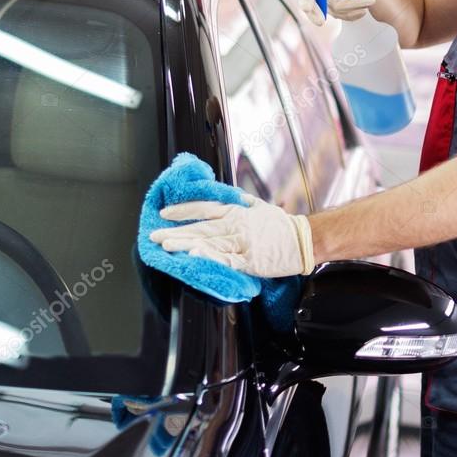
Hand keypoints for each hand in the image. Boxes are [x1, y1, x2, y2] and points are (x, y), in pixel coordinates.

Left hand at [149, 193, 314, 277]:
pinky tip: (194, 256)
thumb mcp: (258, 206)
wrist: (303, 240)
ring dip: (185, 243)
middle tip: (153, 234)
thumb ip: (239, 202)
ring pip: (208, 242)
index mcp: (236, 211)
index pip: (204, 208)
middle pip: (200, 227)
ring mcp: (242, 243)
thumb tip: (226, 196)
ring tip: (166, 245)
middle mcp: (236, 225)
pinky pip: (226, 259)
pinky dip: (209, 257)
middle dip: (175, 231)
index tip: (165, 212)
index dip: (183, 210)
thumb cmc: (280, 225)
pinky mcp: (249, 260)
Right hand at [298, 0, 383, 26]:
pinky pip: (340, 15)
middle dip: (316, 13)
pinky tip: (363, 9)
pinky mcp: (334, 5)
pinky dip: (353, 13)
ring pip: (332, 10)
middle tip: (320, 22)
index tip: (306, 7)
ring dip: (351, 9)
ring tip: (369, 1)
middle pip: (313, 1)